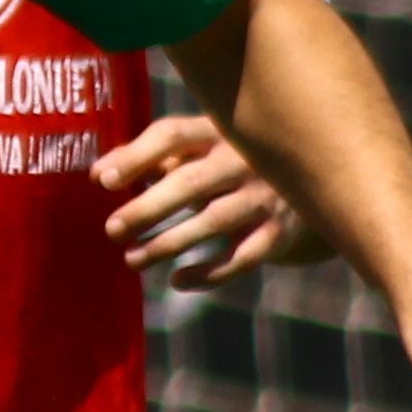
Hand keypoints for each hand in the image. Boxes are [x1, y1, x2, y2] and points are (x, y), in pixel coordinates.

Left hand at [95, 113, 316, 280]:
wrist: (312, 175)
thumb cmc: (229, 160)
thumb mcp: (197, 149)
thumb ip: (151, 158)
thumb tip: (98, 175)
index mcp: (216, 130)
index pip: (172, 134)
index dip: (135, 157)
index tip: (103, 182)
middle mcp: (243, 159)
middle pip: (190, 182)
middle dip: (147, 208)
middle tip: (112, 229)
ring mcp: (265, 195)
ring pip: (214, 221)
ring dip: (169, 243)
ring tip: (131, 259)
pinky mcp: (280, 231)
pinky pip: (244, 257)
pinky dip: (210, 272)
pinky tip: (178, 281)